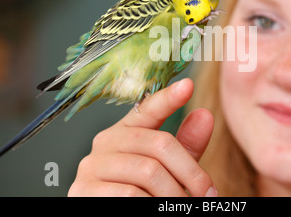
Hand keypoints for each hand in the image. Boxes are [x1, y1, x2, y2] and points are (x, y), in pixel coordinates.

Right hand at [67, 78, 216, 196]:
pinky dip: (152, 204)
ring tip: (184, 206)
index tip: (187, 86)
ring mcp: (92, 165)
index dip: (168, 98)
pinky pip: (129, 194)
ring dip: (174, 194)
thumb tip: (205, 115)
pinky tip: (157, 208)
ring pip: (147, 171)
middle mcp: (106, 141)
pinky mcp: (83, 190)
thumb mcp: (169, 170)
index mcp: (126, 131)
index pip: (148, 108)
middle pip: (159, 144)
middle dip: (190, 173)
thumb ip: (185, 146)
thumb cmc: (144, 194)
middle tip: (207, 194)